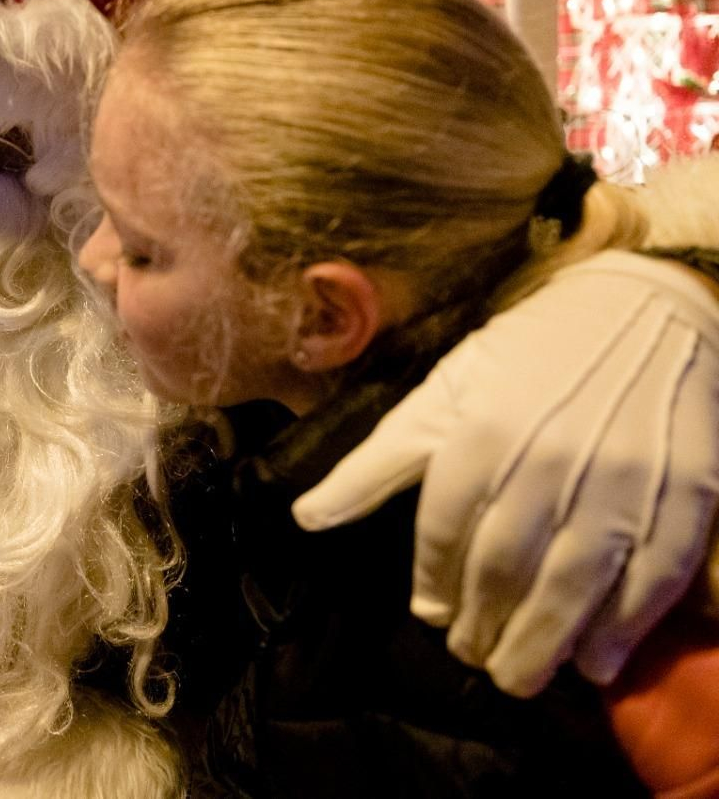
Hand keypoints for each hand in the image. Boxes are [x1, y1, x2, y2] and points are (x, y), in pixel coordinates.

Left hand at [293, 251, 718, 696]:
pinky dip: (624, 627)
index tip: (432, 616)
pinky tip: (596, 661)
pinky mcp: (685, 491)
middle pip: (505, 567)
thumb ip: (374, 465)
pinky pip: (654, 575)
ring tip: (519, 675)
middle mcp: (547, 457)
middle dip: (485, 627)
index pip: (445, 530)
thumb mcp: (441, 396)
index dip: (435, 583)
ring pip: (574, 582)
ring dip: (544, 641)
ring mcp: (621, 477)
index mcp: (481, 432)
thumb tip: (305, 519)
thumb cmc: (526, 358)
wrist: (640, 310)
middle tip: (475, 659)